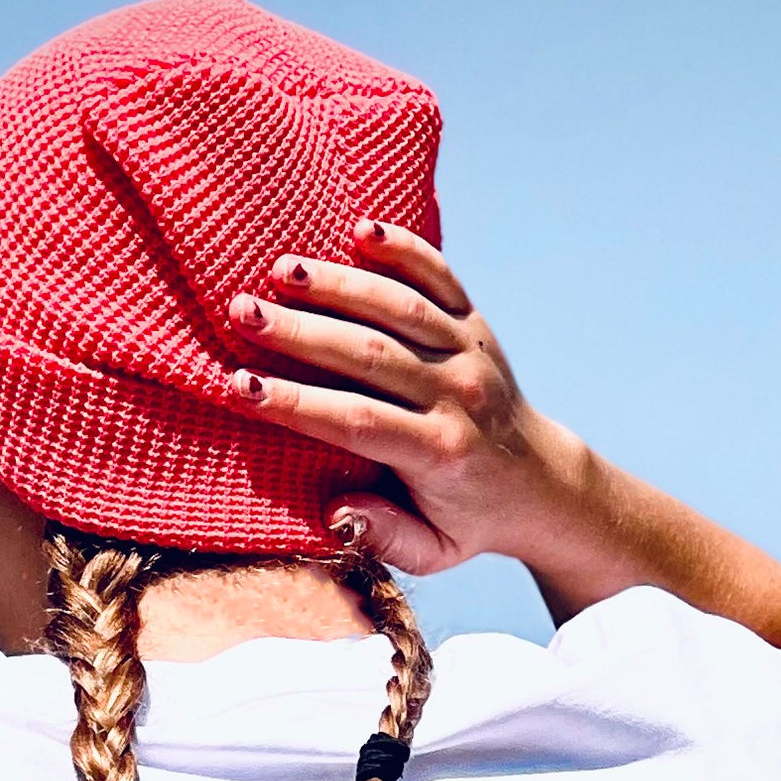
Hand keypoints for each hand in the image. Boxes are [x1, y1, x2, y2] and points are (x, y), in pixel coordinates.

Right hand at [226, 221, 596, 580]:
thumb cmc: (468, 521)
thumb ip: (386, 538)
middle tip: (242, 313)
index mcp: (440, 453)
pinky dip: (405, 248)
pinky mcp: (475, 323)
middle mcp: (457, 396)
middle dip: (301, 333)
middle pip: (370, 354)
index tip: (240, 388)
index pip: (357, 422)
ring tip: (281, 269)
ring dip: (338, 284)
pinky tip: (360, 227)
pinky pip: (440, 277)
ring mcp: (469, 352)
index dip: (297, 404)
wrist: (540, 485)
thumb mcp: (433, 553)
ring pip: (399, 307)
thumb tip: (335, 512)